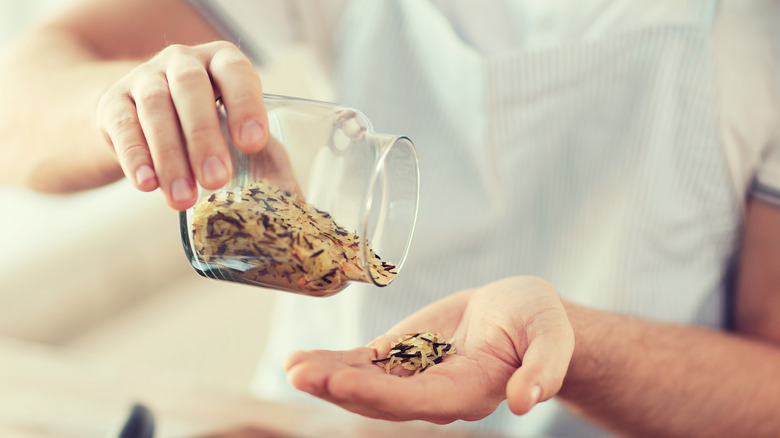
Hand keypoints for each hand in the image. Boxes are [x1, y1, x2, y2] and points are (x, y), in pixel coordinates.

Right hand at [97, 42, 267, 209]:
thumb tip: (283, 194)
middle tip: (216, 180)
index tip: (253, 144)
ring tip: (183, 197)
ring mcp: (144, 77)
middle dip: (205, 137)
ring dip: (171, 157)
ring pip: (156, 109)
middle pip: (191, 89)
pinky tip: (147, 184)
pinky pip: (123, 126)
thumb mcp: (227, 121)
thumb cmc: (201, 122)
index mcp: (220, 60)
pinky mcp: (113, 101)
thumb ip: (246, 144)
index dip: (245, 105)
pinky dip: (135, 157)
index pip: (235, 72)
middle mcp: (182, 61)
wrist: (140, 113)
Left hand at [283, 276, 574, 423]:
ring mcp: (416, 375)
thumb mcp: (551, 337)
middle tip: (299, 373)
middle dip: (340, 386)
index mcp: (470, 391)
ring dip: (328, 376)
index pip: (420, 399)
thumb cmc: (541, 323)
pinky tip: (302, 359)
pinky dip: (334, 361)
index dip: (380, 393)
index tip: (341, 381)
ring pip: (366, 383)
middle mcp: (436, 392)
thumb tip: (526, 401)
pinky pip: (365, 363)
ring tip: (291, 366)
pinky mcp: (403, 354)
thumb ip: (542, 369)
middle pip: (382, 398)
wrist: (523, 312)